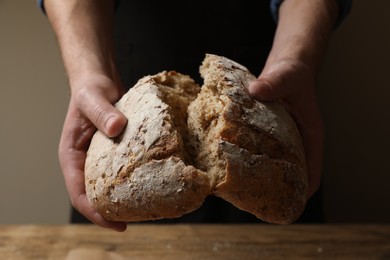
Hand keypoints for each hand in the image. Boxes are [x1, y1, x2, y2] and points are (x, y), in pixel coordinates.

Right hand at [58, 74, 127, 230]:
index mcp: (71, 156)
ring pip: (107, 187)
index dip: (94, 212)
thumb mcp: (93, 98)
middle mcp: (84, 162)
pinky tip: (149, 186)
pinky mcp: (114, 153)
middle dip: (109, 213)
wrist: (99, 81)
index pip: (78, 192)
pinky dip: (130, 183)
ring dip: (121, 200)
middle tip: (131, 223)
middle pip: (93, 196)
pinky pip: (120, 173)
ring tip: (142, 211)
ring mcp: (99, 159)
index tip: (114, 223)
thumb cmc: (90, 89)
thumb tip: (117, 128)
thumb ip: (102, 112)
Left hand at [248, 59, 323, 198]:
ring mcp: (281, 139)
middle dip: (277, 189)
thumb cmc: (293, 73)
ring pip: (274, 164)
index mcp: (310, 136)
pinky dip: (248, 157)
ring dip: (260, 175)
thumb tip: (255, 91)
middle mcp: (296, 142)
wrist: (286, 64)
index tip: (288, 204)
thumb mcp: (287, 77)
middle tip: (256, 201)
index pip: (312, 170)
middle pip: (291, 173)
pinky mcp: (266, 133)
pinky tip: (229, 162)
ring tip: (238, 186)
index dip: (303, 190)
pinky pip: (259, 150)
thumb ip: (274, 84)